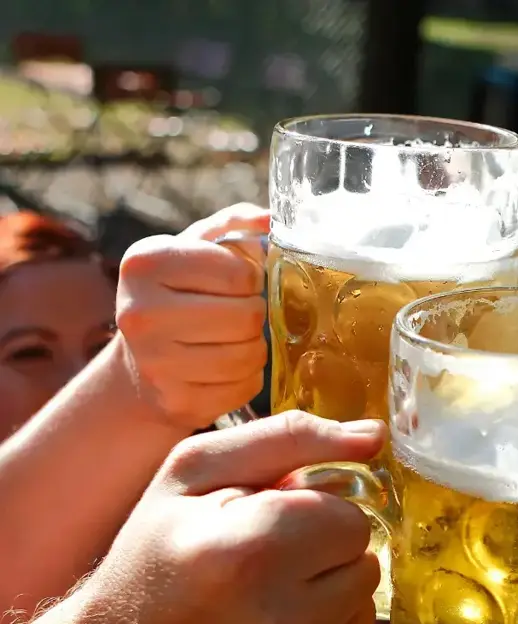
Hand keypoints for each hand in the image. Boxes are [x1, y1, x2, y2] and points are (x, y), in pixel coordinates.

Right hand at [65, 411, 385, 623]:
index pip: (352, 520)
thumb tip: (374, 437)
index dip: (313, 516)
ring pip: (366, 610)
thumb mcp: (195, 475)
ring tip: (266, 609)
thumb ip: (290, 439)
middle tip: (265, 570)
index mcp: (250, 551)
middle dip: (324, 558)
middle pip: (366, 564)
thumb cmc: (153, 560)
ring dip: (330, 601)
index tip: (269, 530)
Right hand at [116, 203, 268, 430]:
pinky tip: (225, 368)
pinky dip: (247, 377)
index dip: (251, 279)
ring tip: (232, 340)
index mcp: (145, 262)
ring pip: (250, 354)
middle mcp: (141, 313)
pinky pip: (245, 386)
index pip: (240, 273)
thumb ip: (234, 225)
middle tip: (237, 315)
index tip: (236, 284)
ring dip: (254, 347)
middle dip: (254, 315)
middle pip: (248, 316)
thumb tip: (269, 219)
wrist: (140, 367)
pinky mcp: (178, 402)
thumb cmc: (178, 296)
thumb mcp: (195, 249)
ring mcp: (156, 364)